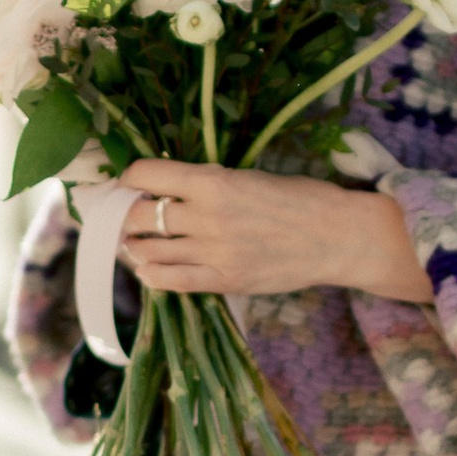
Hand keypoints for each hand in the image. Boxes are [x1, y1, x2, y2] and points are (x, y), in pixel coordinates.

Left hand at [117, 159, 428, 305]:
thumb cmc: (301, 200)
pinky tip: (150, 267)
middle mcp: (206, 217)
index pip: (146, 174)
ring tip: (134, 240)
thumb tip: (168, 186)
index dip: (128, 177)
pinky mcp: (223, 281)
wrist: (339, 238)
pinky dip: (152, 273)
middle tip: (117, 213)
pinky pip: (169, 281)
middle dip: (121, 213)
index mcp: (214, 181)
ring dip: (134, 244)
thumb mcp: (250, 177)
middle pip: (137, 215)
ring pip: (147, 249)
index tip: (126, 181)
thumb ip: (209, 183)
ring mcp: (212, 252)